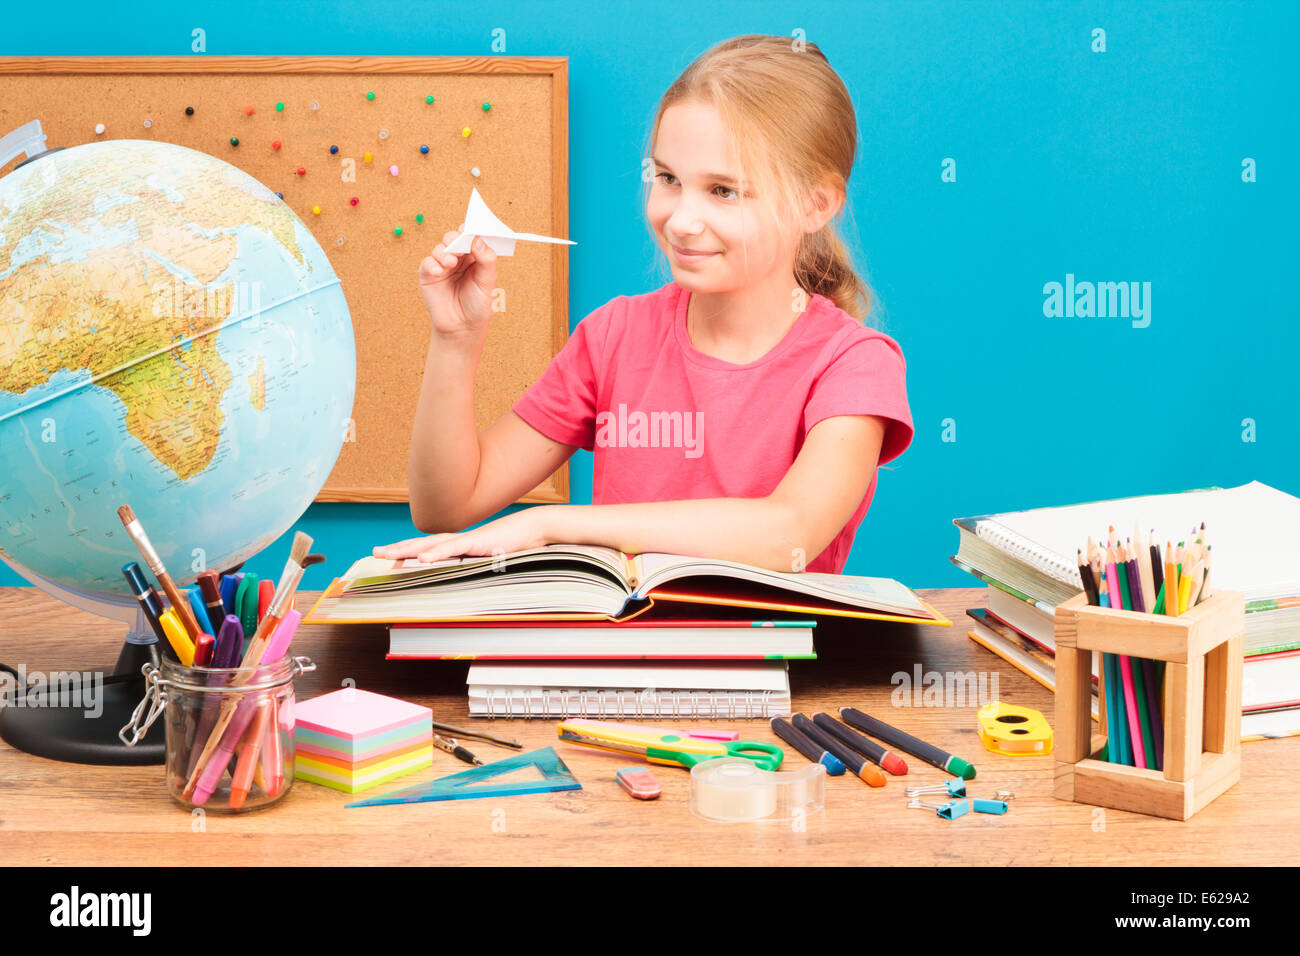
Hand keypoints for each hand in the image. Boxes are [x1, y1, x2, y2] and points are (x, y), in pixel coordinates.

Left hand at [372, 508, 552, 563]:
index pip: (425, 547)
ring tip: (387, 554)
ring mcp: (466, 540)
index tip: (388, 557)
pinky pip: (453, 549)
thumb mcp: (489, 559)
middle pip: (420, 543)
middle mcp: (457, 539)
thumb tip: (462, 577)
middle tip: (375, 553)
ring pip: (430, 545)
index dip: (406, 551)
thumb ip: (474, 565)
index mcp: (458, 544)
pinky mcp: (477, 543)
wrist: (534, 530)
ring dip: (407, 549)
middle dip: (397, 548)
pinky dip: (436, 554)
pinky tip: (421, 559)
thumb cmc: (513, 544)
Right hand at [418, 223, 498, 339]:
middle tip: (459, 247)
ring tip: (450, 263)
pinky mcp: (429, 274)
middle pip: (453, 238)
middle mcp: (458, 258)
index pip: (472, 236)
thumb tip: (478, 239)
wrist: (462, 328)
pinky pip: (427, 262)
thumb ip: (486, 260)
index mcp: (475, 256)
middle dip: (455, 239)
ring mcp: (443, 265)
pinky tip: (439, 272)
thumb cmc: (478, 305)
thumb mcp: (487, 282)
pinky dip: (432, 264)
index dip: (471, 230)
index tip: (470, 229)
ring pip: (440, 247)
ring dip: (444, 252)